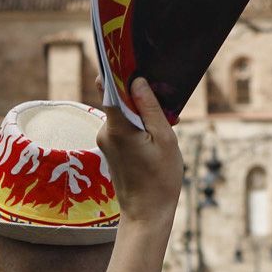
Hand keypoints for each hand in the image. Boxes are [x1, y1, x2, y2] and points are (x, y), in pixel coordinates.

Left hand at [96, 77, 182, 225]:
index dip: (116, 70)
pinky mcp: (110, 148)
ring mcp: (106, 141)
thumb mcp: (165, 140)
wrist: (146, 215)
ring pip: (122, 113)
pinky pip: (122, 126)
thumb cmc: (160, 180)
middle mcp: (106, 131)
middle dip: (138, 94)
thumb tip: (138, 82)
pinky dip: (137, 124)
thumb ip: (150, 109)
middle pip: (117, 98)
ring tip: (164, 123)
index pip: (109, 88)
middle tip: (162, 96)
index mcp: (118, 127)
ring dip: (141, 112)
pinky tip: (155, 135)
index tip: (126, 56)